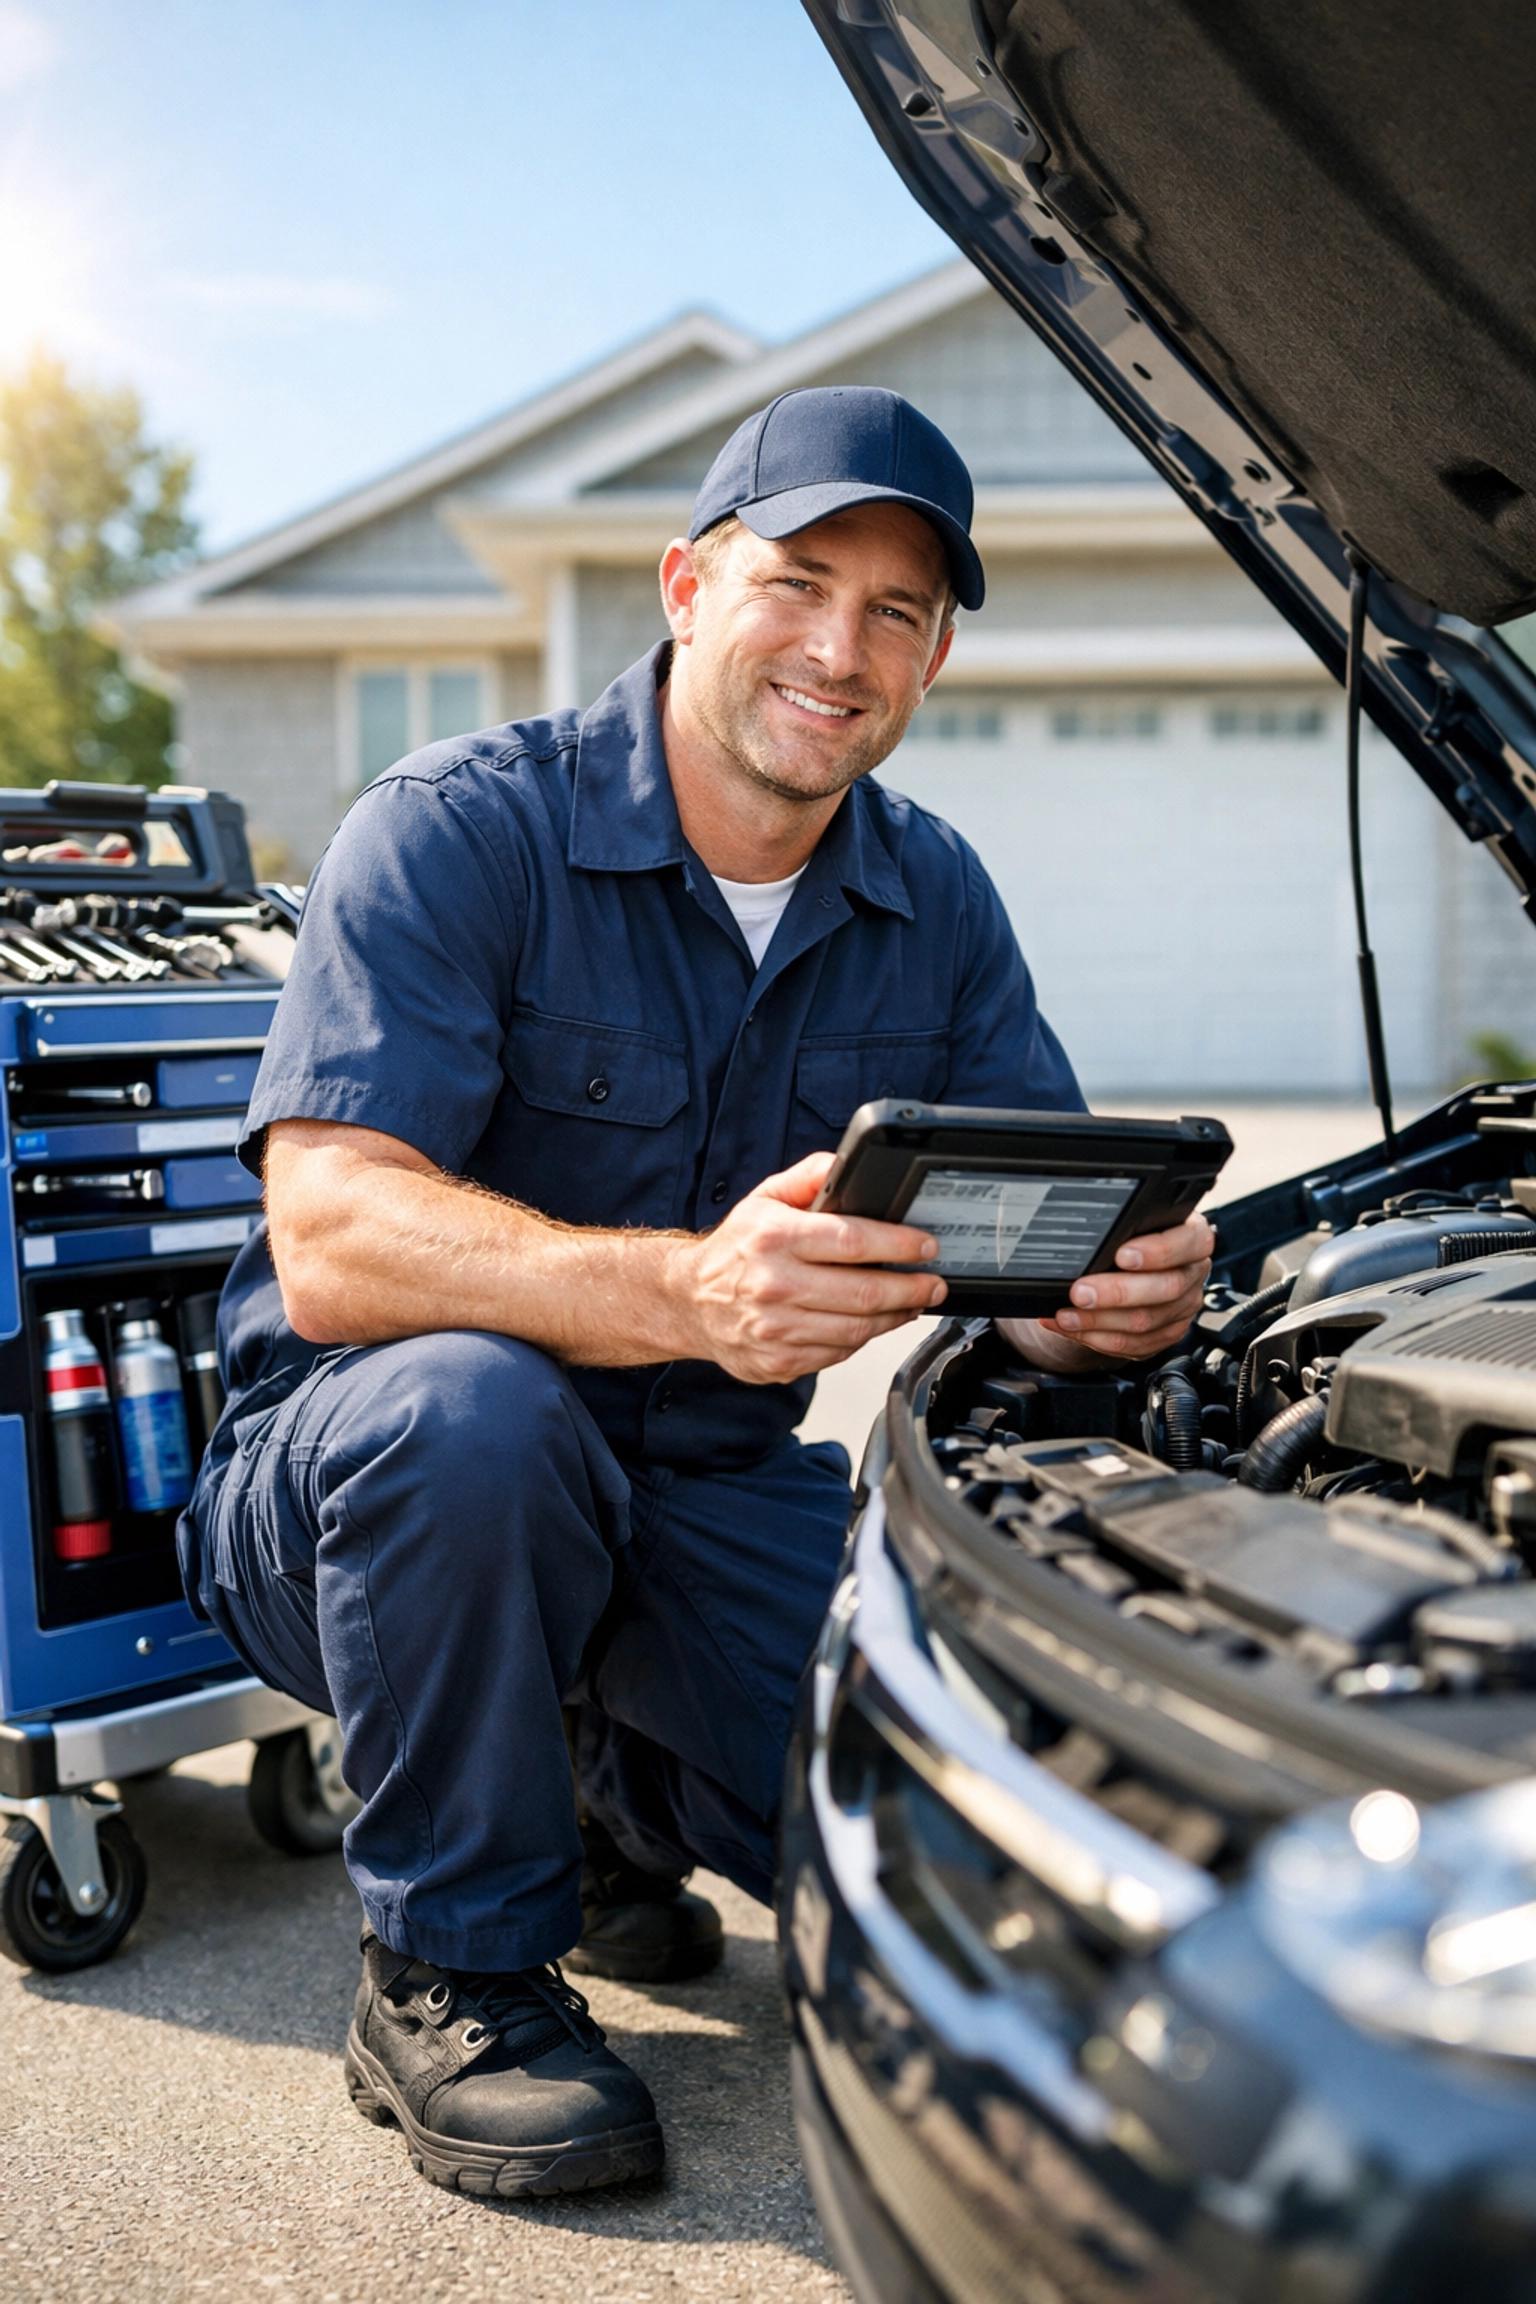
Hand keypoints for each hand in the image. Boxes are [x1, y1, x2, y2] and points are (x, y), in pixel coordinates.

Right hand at [673, 1151, 947, 1383]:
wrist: (689, 1302)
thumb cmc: (734, 1250)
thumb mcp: (764, 1198)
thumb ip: (810, 1177)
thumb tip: (848, 1165)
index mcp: (773, 1238)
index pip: (852, 1241)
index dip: (899, 1245)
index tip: (925, 1246)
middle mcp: (773, 1285)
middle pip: (863, 1293)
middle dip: (911, 1288)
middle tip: (932, 1282)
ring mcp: (775, 1329)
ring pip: (856, 1329)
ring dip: (894, 1316)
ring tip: (910, 1302)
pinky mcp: (778, 1361)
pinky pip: (838, 1353)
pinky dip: (862, 1338)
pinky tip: (871, 1322)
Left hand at [996, 1213, 1214, 1370]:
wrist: (1127, 1264)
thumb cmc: (1129, 1236)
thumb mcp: (1131, 1220)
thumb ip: (1120, 1224)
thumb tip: (1084, 1233)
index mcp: (1192, 1237)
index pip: (1190, 1242)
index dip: (1158, 1251)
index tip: (1121, 1255)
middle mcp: (1193, 1273)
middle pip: (1166, 1288)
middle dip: (1117, 1292)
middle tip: (1080, 1291)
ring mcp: (1182, 1307)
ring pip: (1146, 1323)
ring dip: (1098, 1321)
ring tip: (1066, 1314)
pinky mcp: (1166, 1334)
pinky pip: (1134, 1345)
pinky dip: (1096, 1338)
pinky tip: (1071, 1327)